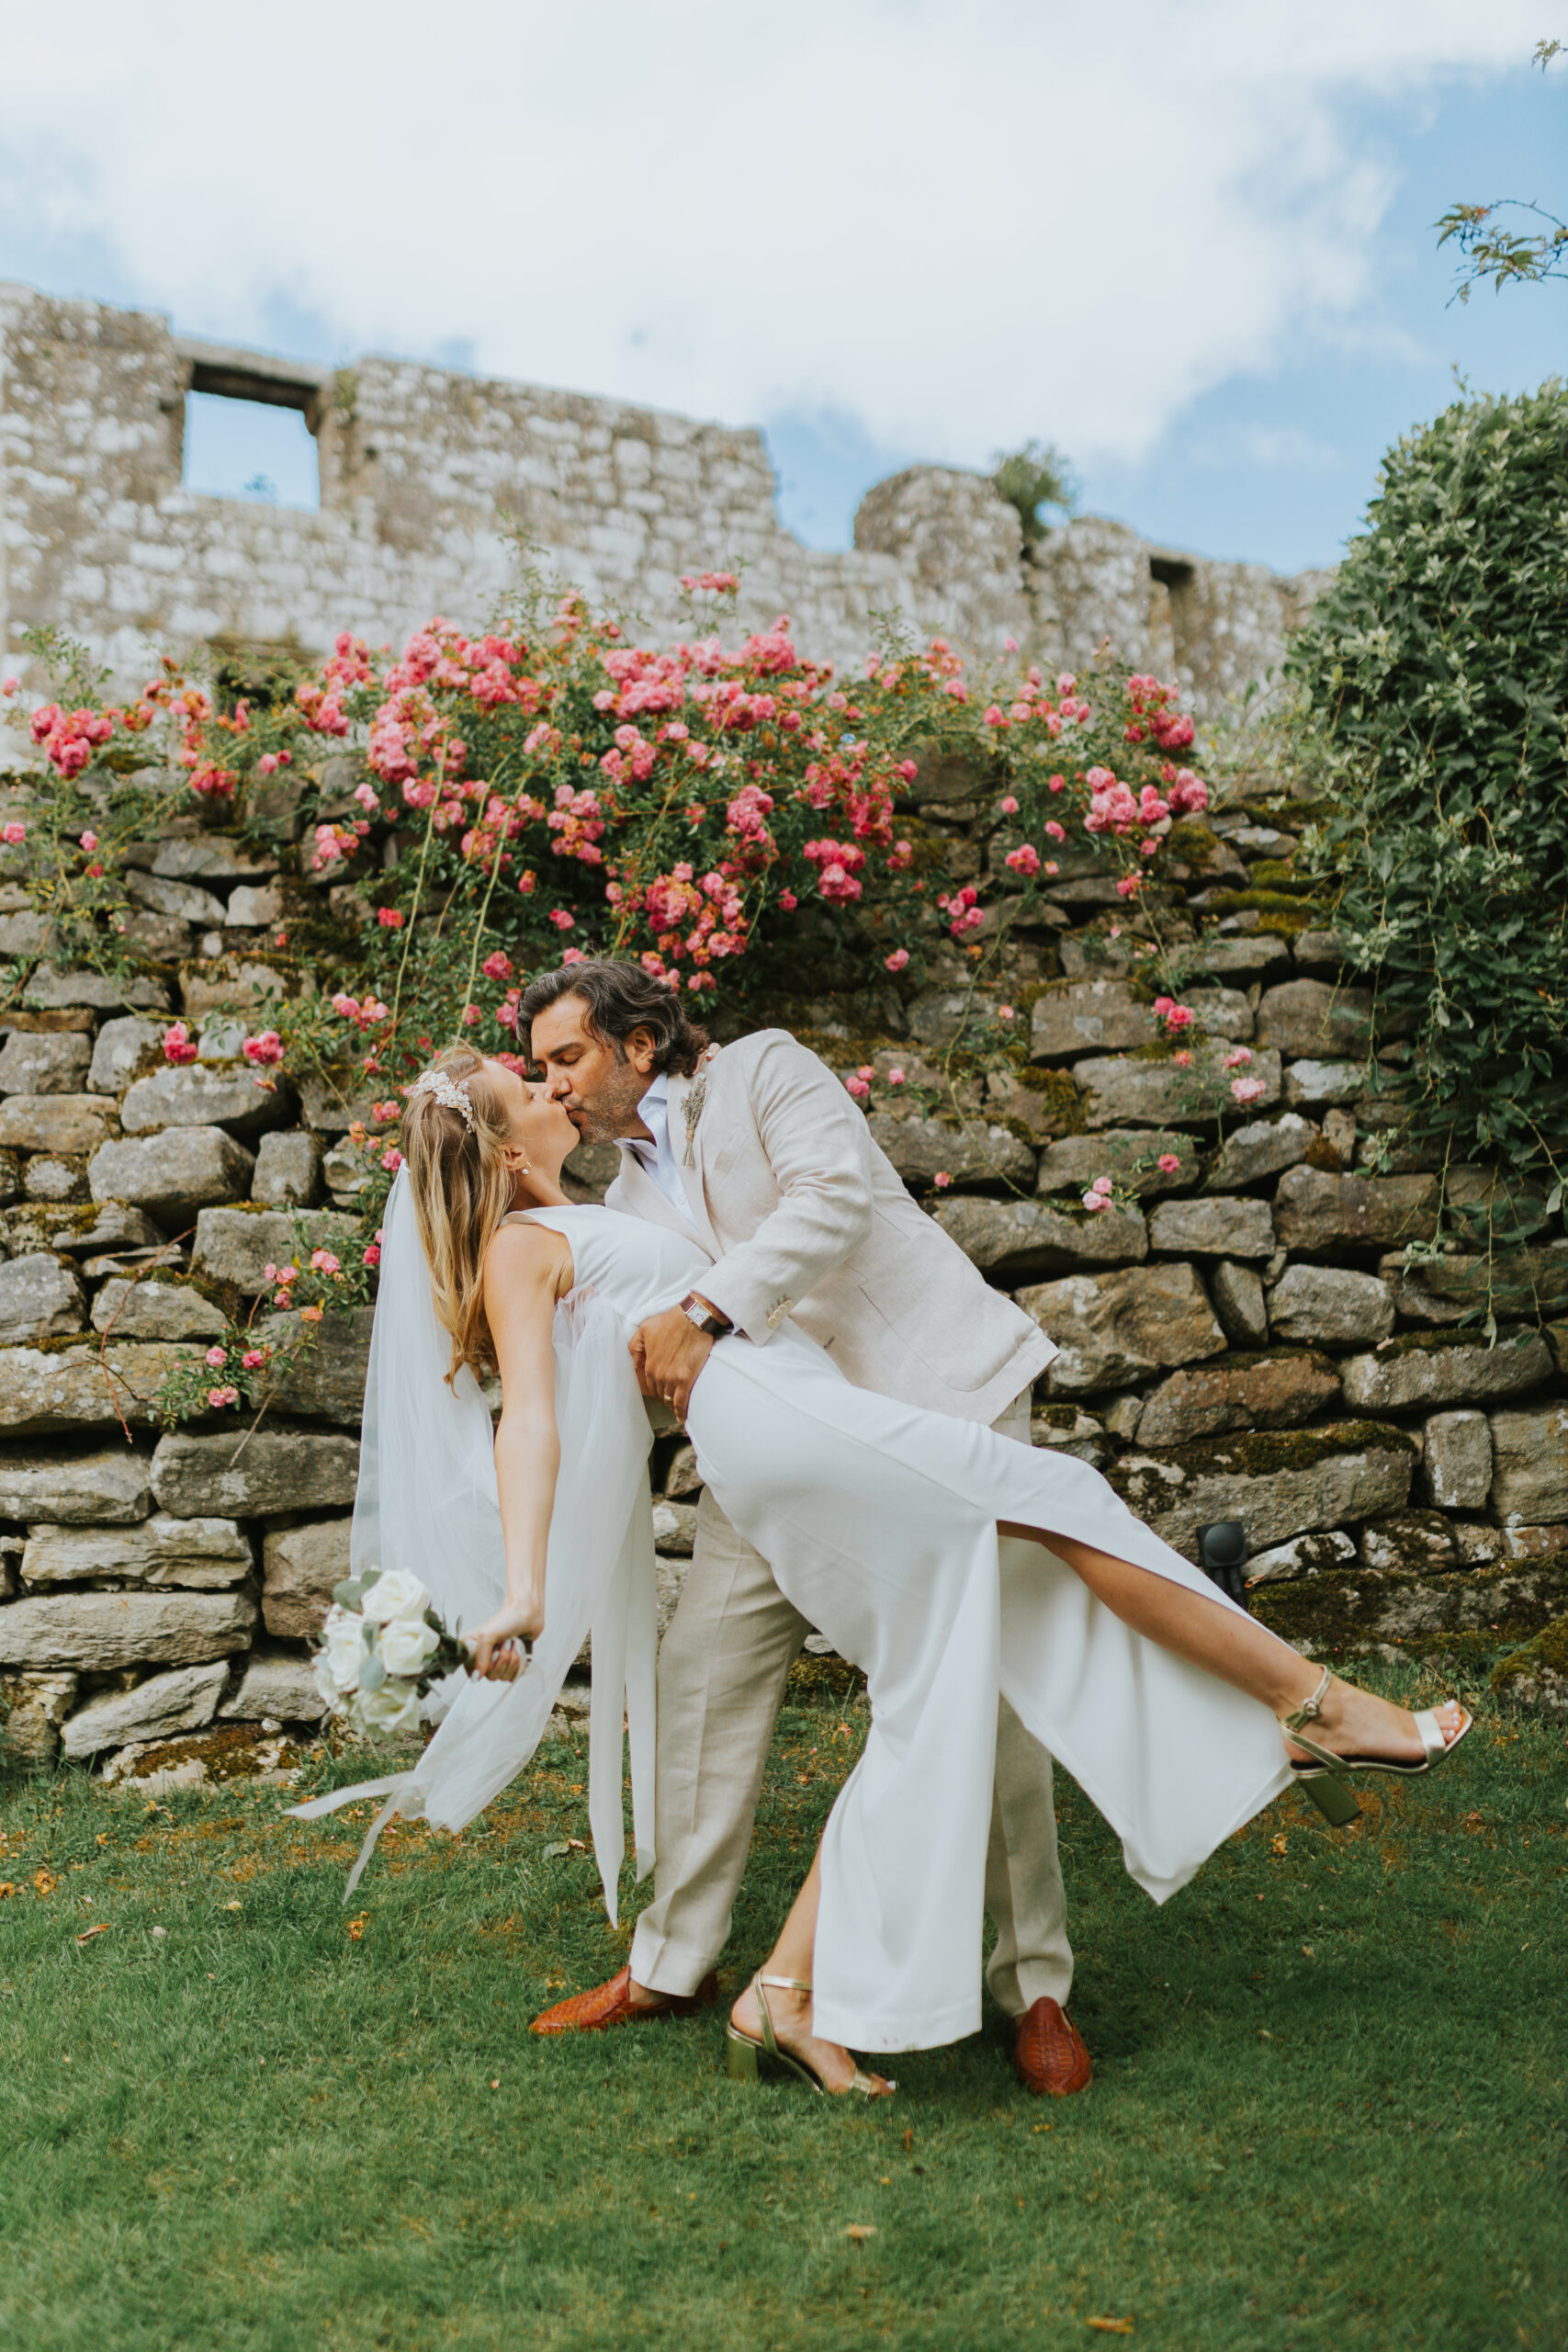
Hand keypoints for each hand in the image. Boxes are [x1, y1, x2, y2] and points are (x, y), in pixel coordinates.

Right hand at [468, 1594, 542, 1680]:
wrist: (528, 1613)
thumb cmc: (507, 1618)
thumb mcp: (487, 1635)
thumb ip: (480, 1658)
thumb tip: (477, 1677)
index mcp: (473, 1649)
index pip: (473, 1673)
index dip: (484, 1666)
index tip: (491, 1652)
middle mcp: (484, 1657)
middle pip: (490, 1676)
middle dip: (501, 1660)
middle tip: (504, 1644)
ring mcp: (499, 1661)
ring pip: (503, 1677)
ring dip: (512, 1660)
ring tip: (512, 1645)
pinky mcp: (512, 1663)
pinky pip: (514, 1676)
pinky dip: (520, 1664)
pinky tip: (519, 1651)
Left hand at [629, 1305, 714, 1422]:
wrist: (692, 1319)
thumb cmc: (669, 1321)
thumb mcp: (644, 1329)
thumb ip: (635, 1346)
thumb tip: (634, 1364)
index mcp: (648, 1364)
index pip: (648, 1384)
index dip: (654, 1388)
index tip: (659, 1390)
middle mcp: (658, 1374)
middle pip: (659, 1393)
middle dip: (663, 1396)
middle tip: (669, 1398)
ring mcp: (671, 1378)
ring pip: (669, 1398)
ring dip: (671, 1404)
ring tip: (675, 1409)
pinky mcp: (685, 1379)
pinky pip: (680, 1401)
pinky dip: (680, 1411)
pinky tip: (681, 1417)